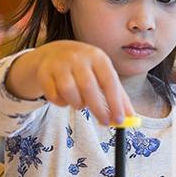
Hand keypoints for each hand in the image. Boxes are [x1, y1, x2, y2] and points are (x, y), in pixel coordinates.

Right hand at [9, 41, 134, 124]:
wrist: (54, 54)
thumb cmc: (86, 69)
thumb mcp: (103, 75)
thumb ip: (118, 96)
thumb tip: (131, 118)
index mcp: (97, 57)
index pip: (109, 80)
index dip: (115, 102)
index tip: (119, 120)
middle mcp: (78, 57)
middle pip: (88, 86)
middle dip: (98, 108)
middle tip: (104, 123)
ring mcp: (59, 63)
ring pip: (69, 91)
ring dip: (77, 104)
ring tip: (81, 104)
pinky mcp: (44, 72)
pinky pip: (54, 95)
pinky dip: (61, 103)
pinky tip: (66, 99)